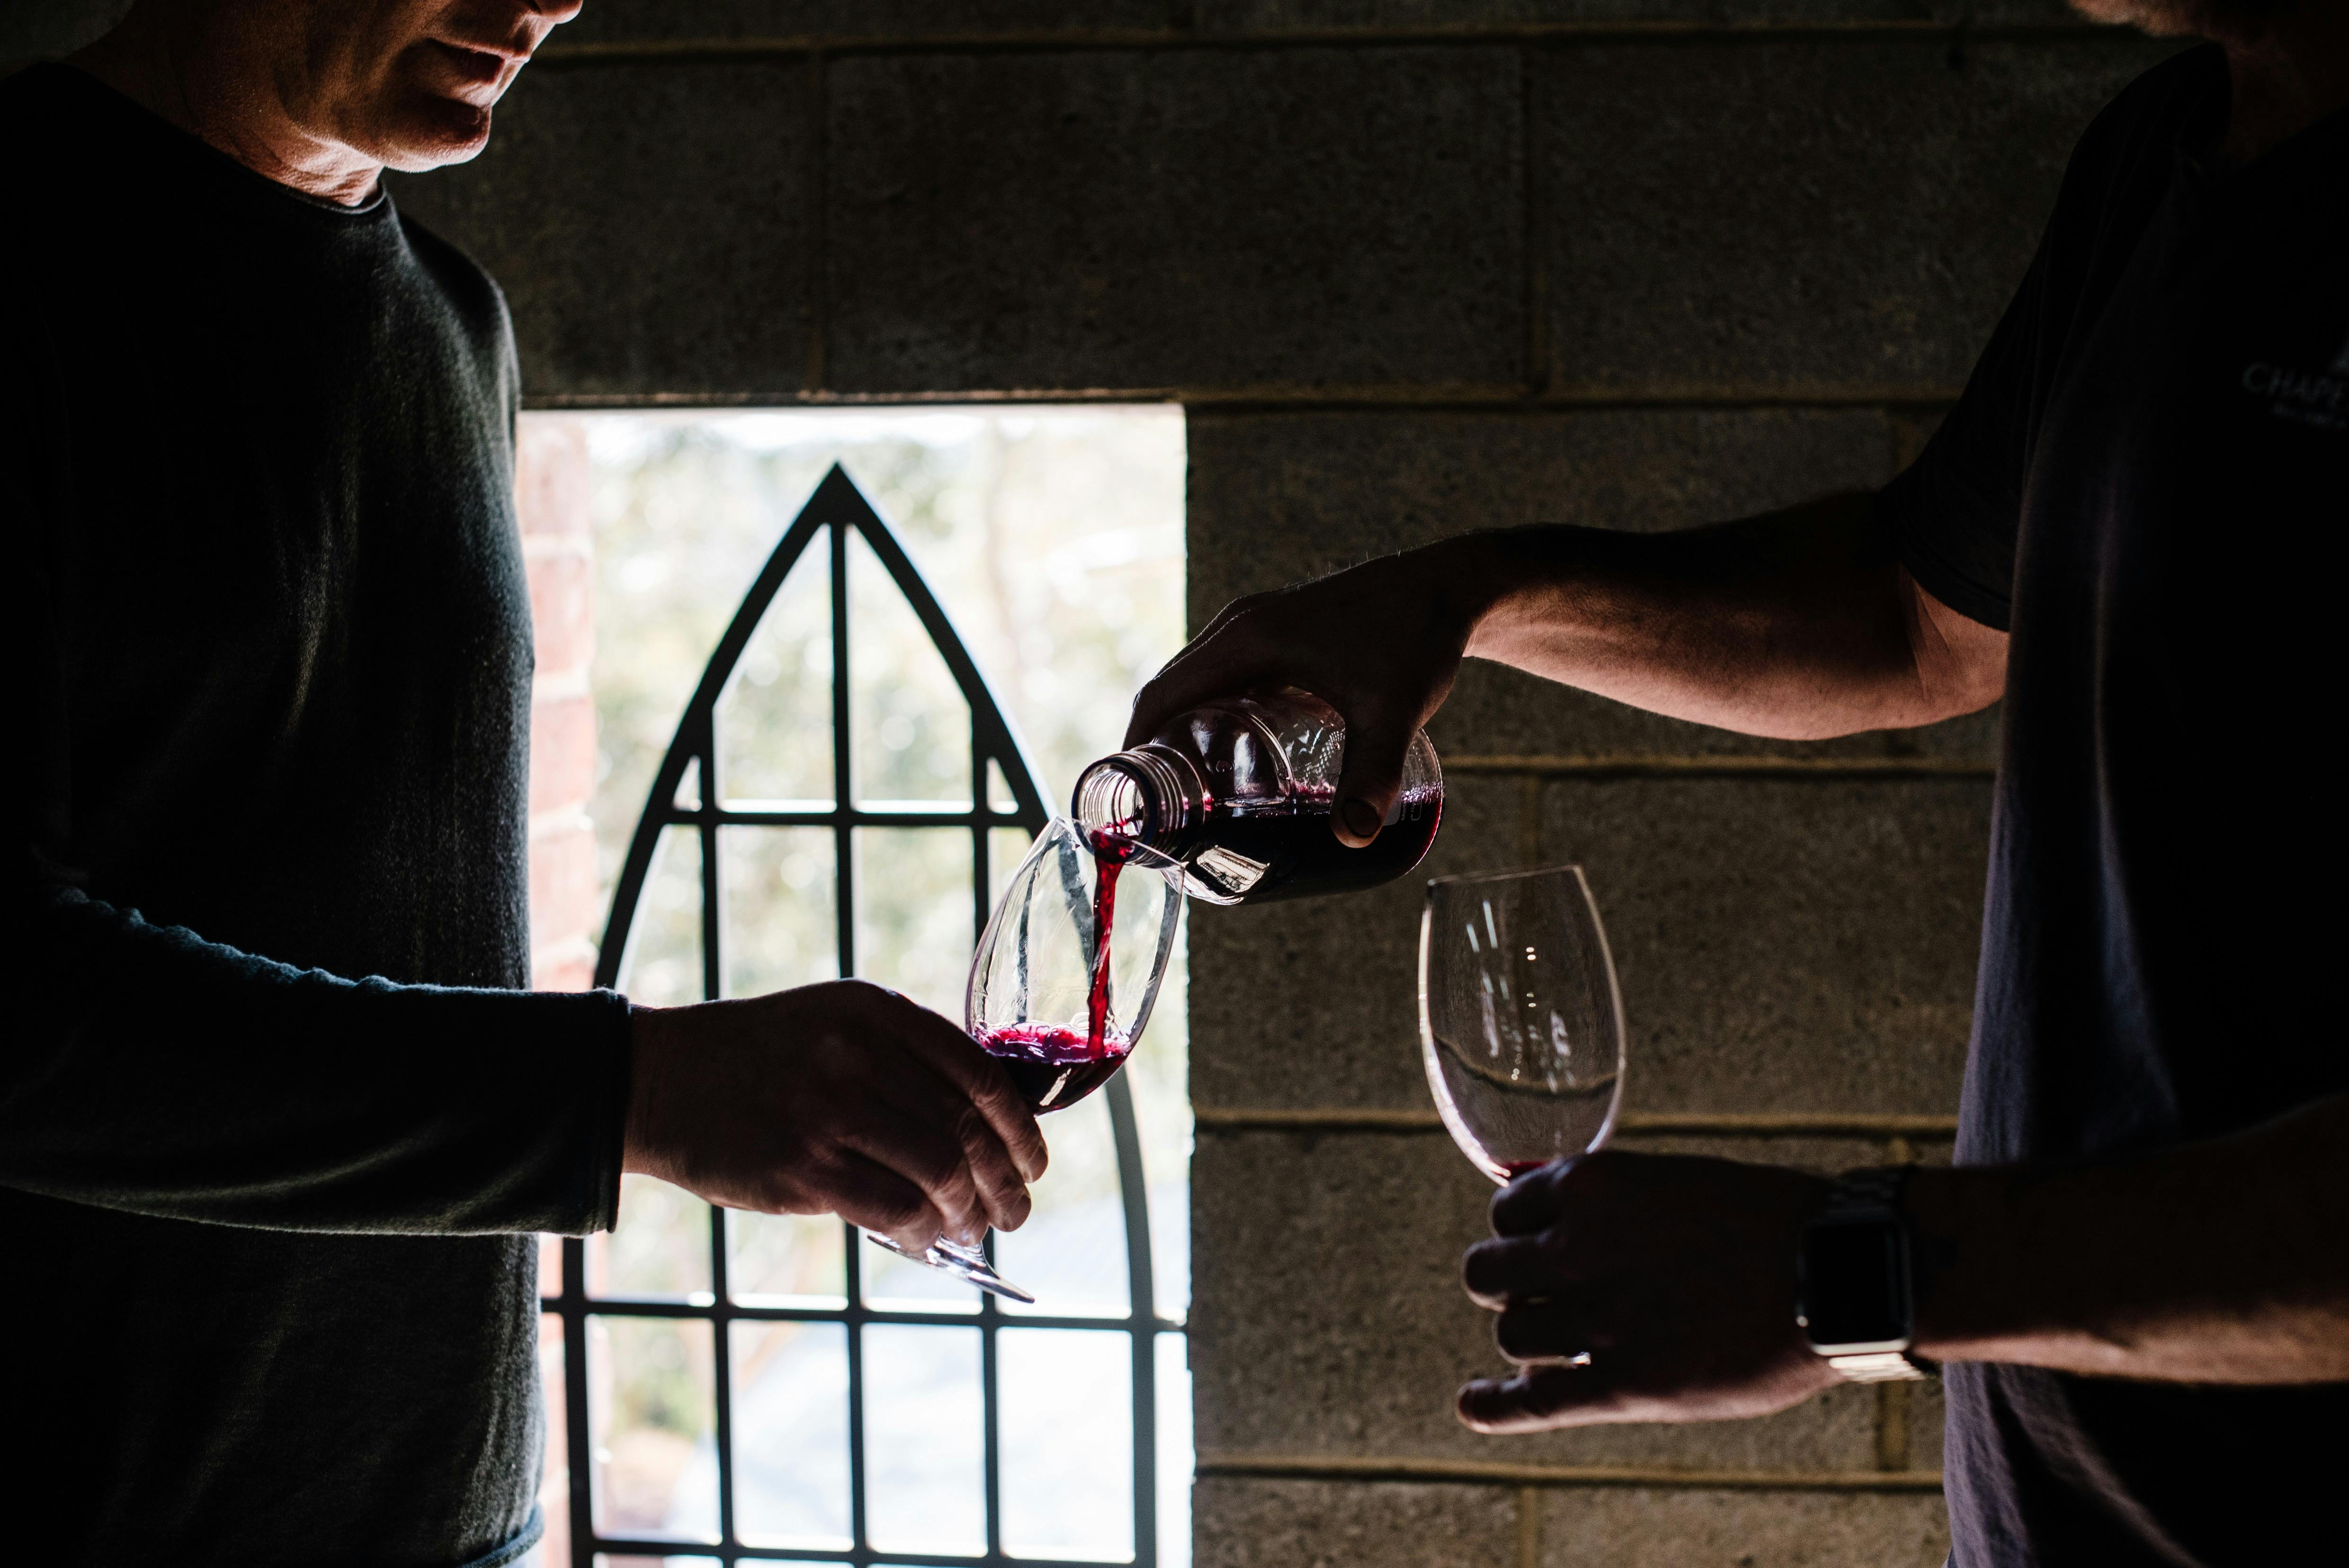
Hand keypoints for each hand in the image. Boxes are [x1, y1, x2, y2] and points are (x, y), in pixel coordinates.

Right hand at [623, 980, 1047, 1256]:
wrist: (663, 1078)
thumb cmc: (763, 1058)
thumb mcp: (838, 1023)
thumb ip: (906, 1057)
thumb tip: (988, 1124)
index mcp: (877, 1011)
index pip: (979, 1074)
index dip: (1020, 1128)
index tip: (1035, 1161)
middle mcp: (858, 1054)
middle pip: (966, 1129)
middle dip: (1005, 1180)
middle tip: (1017, 1210)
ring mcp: (829, 1111)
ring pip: (937, 1172)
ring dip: (968, 1211)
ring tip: (975, 1228)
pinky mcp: (802, 1168)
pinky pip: (891, 1208)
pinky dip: (922, 1232)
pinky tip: (926, 1241)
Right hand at [1124, 541, 1486, 846]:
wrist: (1450, 585)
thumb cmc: (1416, 638)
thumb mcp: (1392, 712)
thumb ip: (1373, 775)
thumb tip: (1353, 838)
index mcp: (1246, 640)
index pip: (1163, 694)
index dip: (1135, 745)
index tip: (1132, 797)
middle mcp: (1240, 626)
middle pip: (1172, 690)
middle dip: (1157, 747)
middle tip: (1166, 808)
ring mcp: (1259, 623)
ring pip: (1199, 681)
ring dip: (1186, 728)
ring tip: (1196, 788)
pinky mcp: (1280, 629)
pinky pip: (1226, 673)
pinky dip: (1214, 709)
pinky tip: (1239, 749)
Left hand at [1457, 1151, 1837, 1432]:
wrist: (1837, 1272)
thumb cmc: (1770, 1220)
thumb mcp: (1676, 1180)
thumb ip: (1610, 1198)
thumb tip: (1548, 1198)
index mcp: (1592, 1186)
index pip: (1506, 1210)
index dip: (1520, 1232)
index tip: (1538, 1246)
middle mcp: (1577, 1247)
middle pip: (1489, 1275)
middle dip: (1508, 1286)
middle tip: (1541, 1297)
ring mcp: (1596, 1319)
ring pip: (1512, 1335)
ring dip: (1530, 1340)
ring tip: (1559, 1345)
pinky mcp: (1621, 1385)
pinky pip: (1530, 1400)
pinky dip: (1493, 1405)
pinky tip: (1474, 1404)